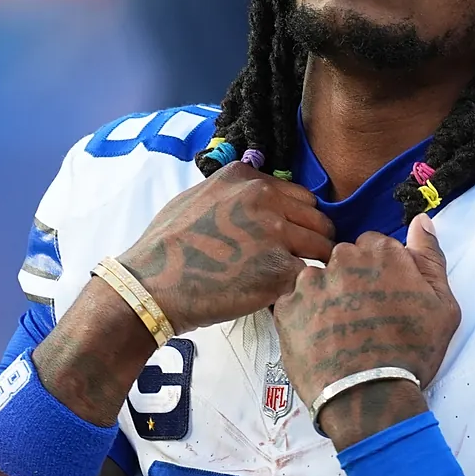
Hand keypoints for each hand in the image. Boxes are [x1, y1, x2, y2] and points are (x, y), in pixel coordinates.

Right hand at [119, 162, 334, 333]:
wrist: (151, 285)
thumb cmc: (167, 247)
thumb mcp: (198, 198)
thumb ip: (234, 194)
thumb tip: (259, 200)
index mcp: (246, 178)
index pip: (300, 196)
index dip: (297, 220)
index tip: (289, 238)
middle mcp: (264, 198)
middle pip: (318, 218)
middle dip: (312, 240)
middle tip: (297, 262)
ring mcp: (275, 233)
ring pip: (323, 246)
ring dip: (313, 264)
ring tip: (292, 281)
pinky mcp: (280, 270)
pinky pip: (309, 277)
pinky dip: (301, 289)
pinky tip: (283, 297)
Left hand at [273, 213, 460, 447]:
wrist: (370, 398)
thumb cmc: (412, 352)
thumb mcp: (442, 306)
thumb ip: (430, 257)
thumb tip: (422, 219)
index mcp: (381, 252)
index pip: (375, 246)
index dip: (380, 271)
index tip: (384, 296)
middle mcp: (342, 258)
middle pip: (344, 259)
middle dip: (352, 279)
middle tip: (362, 316)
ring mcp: (311, 282)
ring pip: (317, 278)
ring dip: (326, 296)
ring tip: (339, 331)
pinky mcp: (286, 307)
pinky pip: (294, 302)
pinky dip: (304, 316)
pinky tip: (319, 339)